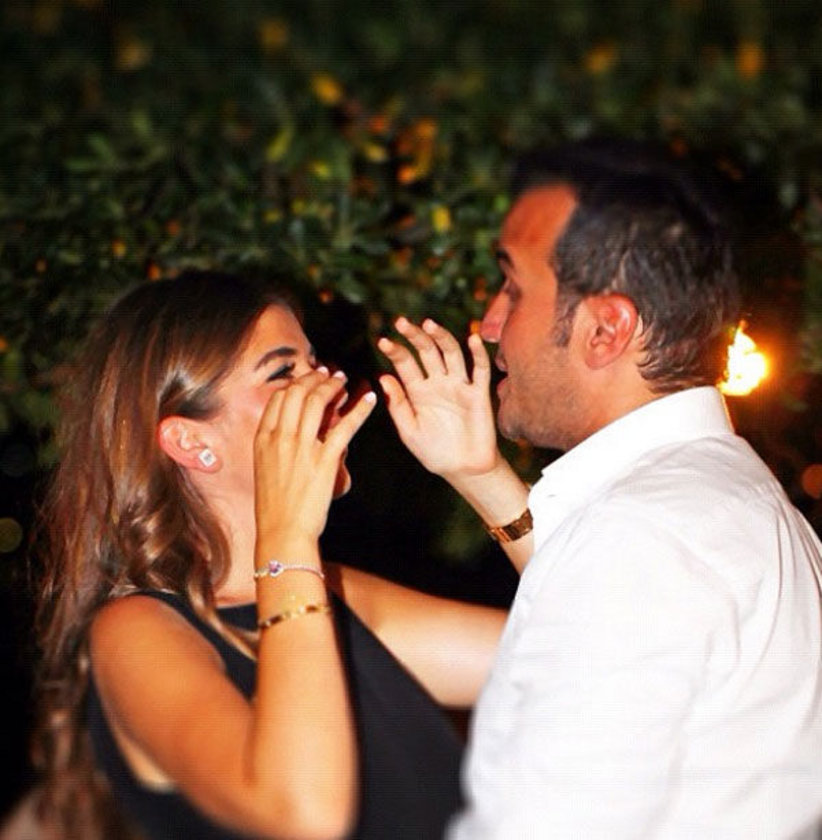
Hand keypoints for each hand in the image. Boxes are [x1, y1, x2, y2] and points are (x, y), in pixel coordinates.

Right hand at [254, 368, 375, 545]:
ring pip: (318, 402)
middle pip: (298, 392)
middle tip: (330, 374)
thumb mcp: (266, 470)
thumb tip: (297, 432)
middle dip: (316, 378)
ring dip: (334, 386)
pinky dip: (359, 409)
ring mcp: (301, 448)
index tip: (310, 379)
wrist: (282, 533)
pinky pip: (345, 426)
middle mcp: (280, 438)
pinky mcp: (324, 460)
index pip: (279, 398)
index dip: (297, 383)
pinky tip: (369, 399)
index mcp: (263, 439)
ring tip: (345, 381)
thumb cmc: (275, 508)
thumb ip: (277, 447)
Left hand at [378, 317, 497, 481]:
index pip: (405, 364)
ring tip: (429, 324)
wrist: (463, 470)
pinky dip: (478, 354)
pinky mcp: (479, 394)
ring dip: (441, 337)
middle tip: (402, 322)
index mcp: (418, 392)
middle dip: (415, 336)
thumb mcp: (409, 431)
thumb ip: (398, 405)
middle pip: (427, 352)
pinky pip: (480, 370)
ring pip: (451, 354)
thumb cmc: (434, 452)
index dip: (395, 351)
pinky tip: (472, 338)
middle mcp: (438, 383)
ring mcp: (459, 386)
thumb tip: (383, 377)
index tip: (382, 341)